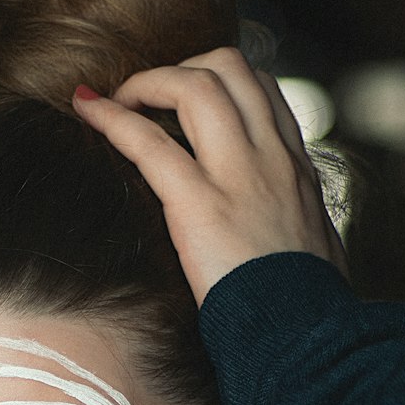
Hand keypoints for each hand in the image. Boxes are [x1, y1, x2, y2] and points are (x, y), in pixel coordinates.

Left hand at [72, 48, 346, 306]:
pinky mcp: (200, 204)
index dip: (217, 81)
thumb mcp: (317, 252)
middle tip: (146, 98)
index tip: (184, 100)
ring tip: (114, 103)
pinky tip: (86, 112)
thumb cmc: (308, 310)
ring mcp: (238, 175)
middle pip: (228, 67)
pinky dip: (111, 120)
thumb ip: (300, 231)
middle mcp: (271, 158)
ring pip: (194, 85)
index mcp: (296, 169)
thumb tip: (300, 247)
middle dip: (180, 69)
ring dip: (146, 83)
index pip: (262, 89)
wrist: (306, 337)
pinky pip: (148, 143)